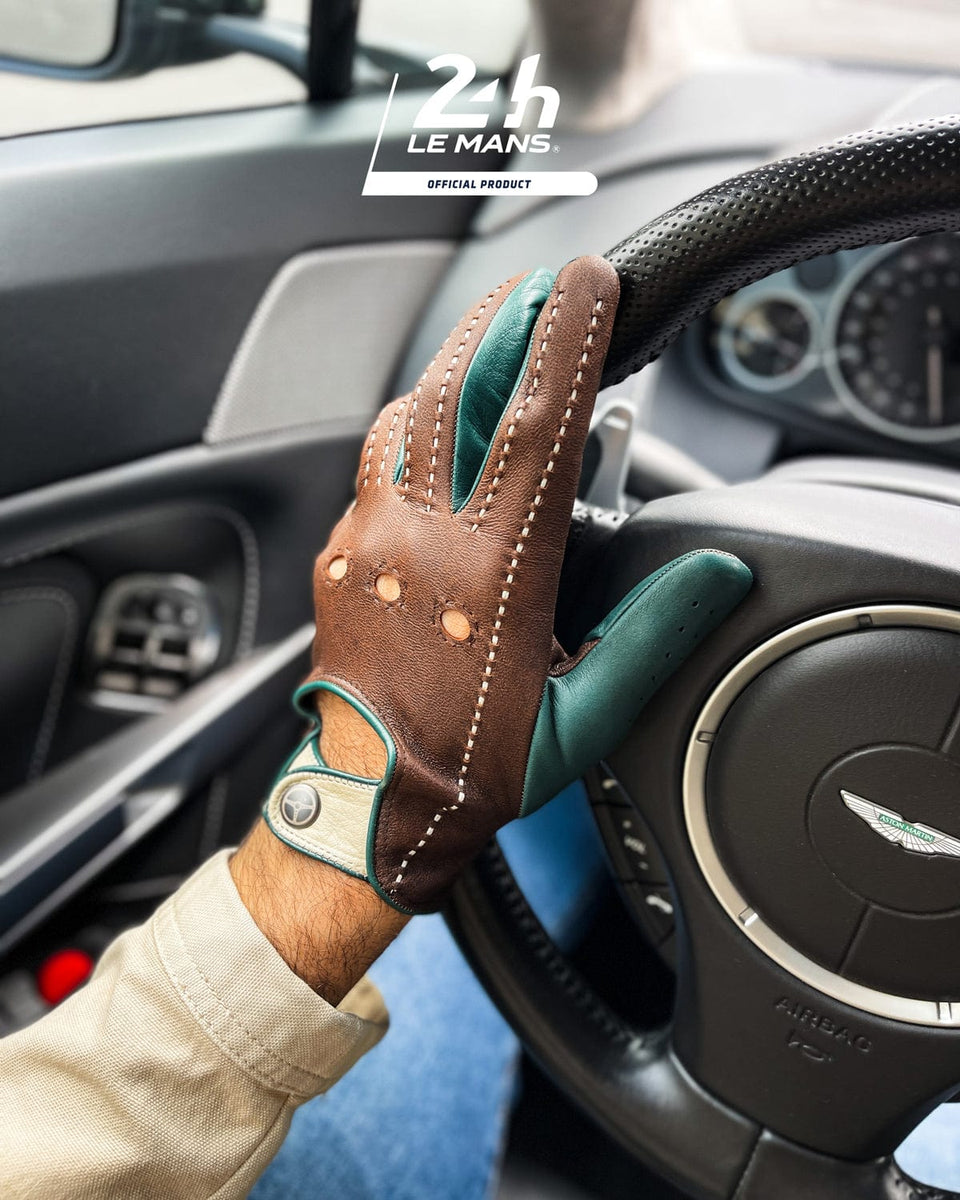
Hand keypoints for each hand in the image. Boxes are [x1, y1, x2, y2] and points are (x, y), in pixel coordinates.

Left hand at [263, 256, 751, 911]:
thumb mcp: (585, 715)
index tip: (589, 282)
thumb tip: (715, 573)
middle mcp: (421, 539)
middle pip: (458, 391)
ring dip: (453, 370)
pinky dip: (413, 433)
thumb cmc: (474, 765)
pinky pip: (374, 467)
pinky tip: (438, 439)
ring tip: (493, 346)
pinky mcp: (338, 554)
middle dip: (504, 321)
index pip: (536, 423)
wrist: (368, 803)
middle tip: (538, 286)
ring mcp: (368, 540)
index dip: (567, 338)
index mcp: (494, 572)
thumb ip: (654, 635)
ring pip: (406, 418)